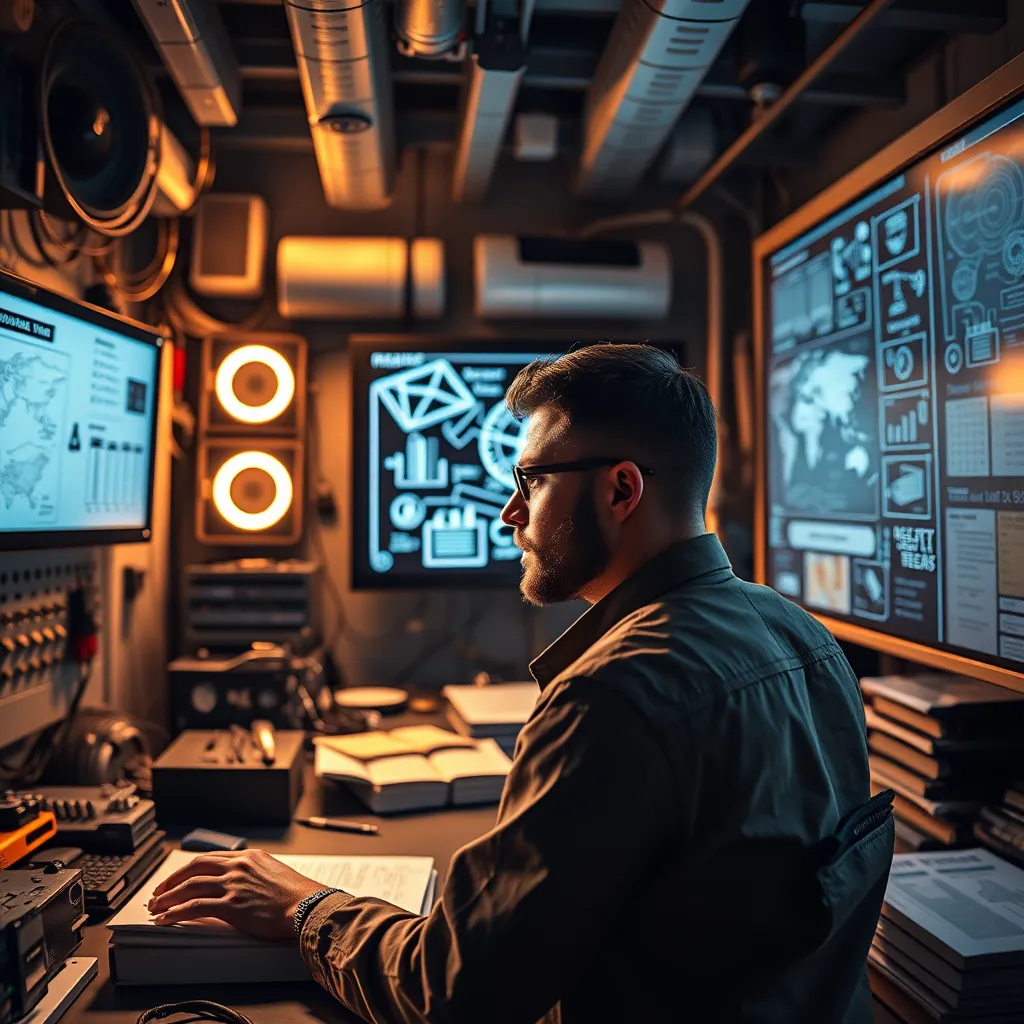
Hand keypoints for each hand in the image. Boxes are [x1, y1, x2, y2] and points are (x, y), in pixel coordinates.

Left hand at [148, 849, 325, 941]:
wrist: (308, 906)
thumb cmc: (296, 896)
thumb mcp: (272, 874)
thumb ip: (252, 875)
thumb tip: (237, 886)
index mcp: (248, 857)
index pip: (209, 858)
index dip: (187, 869)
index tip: (176, 878)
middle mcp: (238, 866)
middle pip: (195, 867)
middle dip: (171, 880)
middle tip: (158, 892)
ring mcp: (234, 884)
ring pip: (190, 885)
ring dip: (168, 897)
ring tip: (155, 907)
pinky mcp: (232, 905)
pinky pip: (195, 907)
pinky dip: (176, 913)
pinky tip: (165, 919)